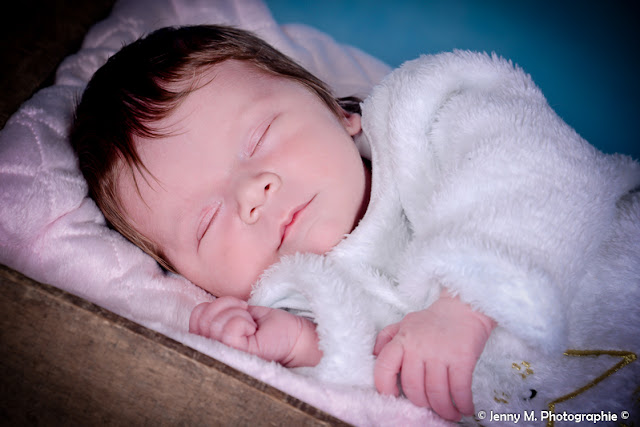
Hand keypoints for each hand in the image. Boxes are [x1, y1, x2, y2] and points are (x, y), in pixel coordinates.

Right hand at [189, 296, 320, 366]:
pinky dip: (243, 321)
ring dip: (238, 314)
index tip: (239, 310)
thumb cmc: (269, 327)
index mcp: (213, 341)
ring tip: (252, 325)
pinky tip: (254, 330)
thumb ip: (217, 315)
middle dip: (228, 306)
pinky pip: (228, 329)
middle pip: (202, 317)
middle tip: (247, 317)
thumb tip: (202, 310)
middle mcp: (214, 351)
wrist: (295, 337)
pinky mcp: (237, 355)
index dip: (216, 305)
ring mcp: (225, 355)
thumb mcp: (238, 314)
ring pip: (214, 323)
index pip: (195, 316)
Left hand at [373, 291, 494, 420]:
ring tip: (449, 413)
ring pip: (436, 393)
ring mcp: (440, 353)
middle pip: (413, 388)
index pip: (384, 367)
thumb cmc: (432, 321)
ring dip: (444, 409)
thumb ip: (387, 338)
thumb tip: (374, 354)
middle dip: (421, 404)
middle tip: (430, 407)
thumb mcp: (404, 324)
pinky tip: (465, 407)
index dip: (385, 387)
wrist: (463, 308)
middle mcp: (418, 347)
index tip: (394, 397)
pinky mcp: (462, 358)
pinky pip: (459, 389)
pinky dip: (462, 403)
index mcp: (402, 340)